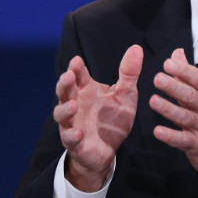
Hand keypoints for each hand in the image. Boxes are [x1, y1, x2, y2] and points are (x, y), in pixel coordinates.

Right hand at [54, 44, 142, 191]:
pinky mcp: (74, 141)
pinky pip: (69, 138)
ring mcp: (72, 122)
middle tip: (69, 76)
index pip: (78, 75)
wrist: (107, 150)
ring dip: (66, 108)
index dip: (76, 68)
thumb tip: (136, 48)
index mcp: (86, 89)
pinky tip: (79, 132)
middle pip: (64, 91)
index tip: (77, 61)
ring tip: (74, 105)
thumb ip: (129, 73)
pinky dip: (72, 135)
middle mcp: (75, 103)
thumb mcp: (125, 95)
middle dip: (64, 83)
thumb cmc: (112, 119)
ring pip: (61, 113)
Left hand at [149, 48, 197, 184]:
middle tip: (157, 78)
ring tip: (153, 101)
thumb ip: (187, 75)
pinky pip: (182, 140)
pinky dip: (170, 136)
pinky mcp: (197, 145)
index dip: (183, 71)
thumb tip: (177, 53)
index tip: (168, 64)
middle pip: (191, 96)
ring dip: (169, 109)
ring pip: (185, 117)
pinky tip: (158, 131)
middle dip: (174, 87)